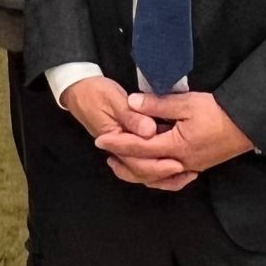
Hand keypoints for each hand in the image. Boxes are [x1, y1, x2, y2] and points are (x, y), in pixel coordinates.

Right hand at [58, 77, 183, 185]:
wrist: (78, 90)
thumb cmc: (95, 92)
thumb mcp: (114, 100)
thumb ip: (132, 117)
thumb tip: (150, 131)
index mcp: (115, 140)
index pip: (137, 161)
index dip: (159, 165)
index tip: (178, 164)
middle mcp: (118, 150)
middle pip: (141, 171)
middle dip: (164, 174)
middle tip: (187, 171)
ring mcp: (121, 149)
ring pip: (141, 170)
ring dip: (162, 175)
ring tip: (184, 175)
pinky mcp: (126, 144)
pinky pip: (141, 162)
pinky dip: (156, 167)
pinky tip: (171, 167)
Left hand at [95, 92, 255, 189]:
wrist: (249, 124)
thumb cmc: (220, 112)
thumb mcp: (188, 103)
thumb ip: (158, 104)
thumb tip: (132, 103)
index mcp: (176, 146)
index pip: (139, 148)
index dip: (118, 144)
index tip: (101, 140)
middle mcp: (181, 162)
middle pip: (145, 168)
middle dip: (123, 160)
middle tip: (106, 152)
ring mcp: (190, 167)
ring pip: (157, 177)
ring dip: (137, 170)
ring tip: (122, 162)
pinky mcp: (197, 166)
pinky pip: (171, 178)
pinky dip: (157, 177)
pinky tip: (151, 171)